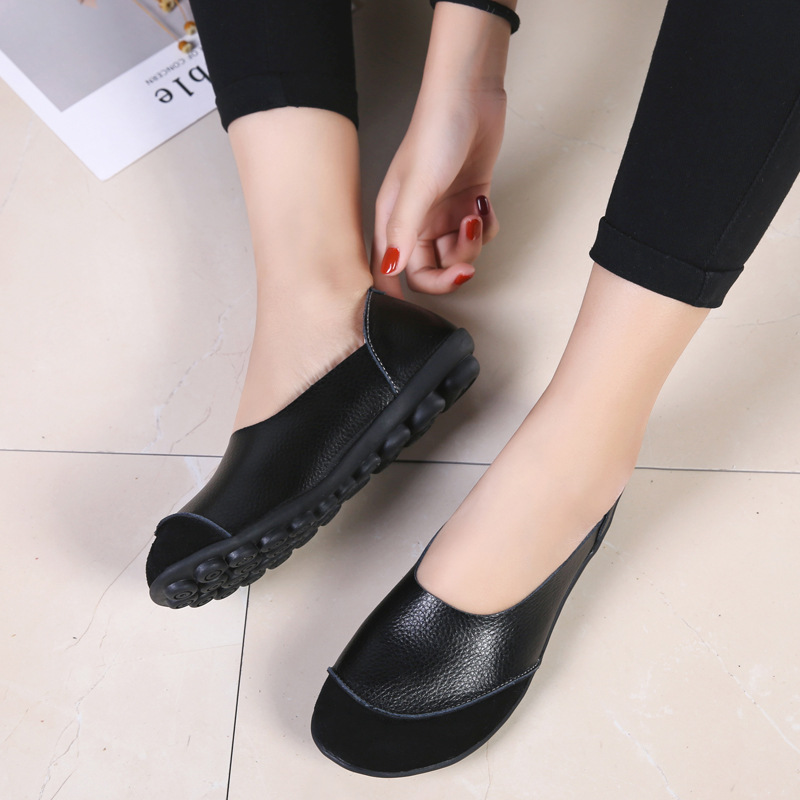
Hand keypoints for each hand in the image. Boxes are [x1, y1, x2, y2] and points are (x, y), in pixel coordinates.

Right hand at [371, 4, 511, 296]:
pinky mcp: (468, 203)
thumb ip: (403, 233)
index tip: (417, 315)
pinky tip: (484, 208)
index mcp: (393, 219)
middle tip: (465, 267)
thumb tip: (389, 270)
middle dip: (450, 271)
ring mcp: (443, 213)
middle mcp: (417, 221)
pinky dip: (486, 229)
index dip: (401, 294)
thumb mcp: (418, 188)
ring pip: (457, 254)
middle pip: (430, 270)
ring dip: (471, 245)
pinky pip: (479, 235)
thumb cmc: (436, 133)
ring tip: (474, 217)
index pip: (390, 271)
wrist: (471, 96)